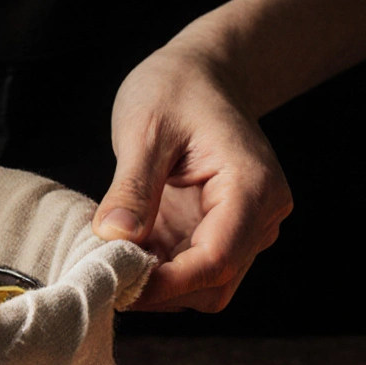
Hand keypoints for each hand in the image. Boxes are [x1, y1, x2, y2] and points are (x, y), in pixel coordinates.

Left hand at [91, 46, 293, 311]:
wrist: (201, 74)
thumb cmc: (177, 90)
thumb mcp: (144, 130)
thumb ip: (132, 187)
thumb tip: (114, 237)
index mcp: (252, 188)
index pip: (217, 260)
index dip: (166, 284)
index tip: (117, 282)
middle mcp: (260, 216)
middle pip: (214, 285)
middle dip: (159, 290)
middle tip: (105, 272)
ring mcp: (244, 229)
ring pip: (204, 288)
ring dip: (157, 285)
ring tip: (113, 256)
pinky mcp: (218, 233)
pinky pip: (191, 272)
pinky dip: (158, 272)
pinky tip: (127, 250)